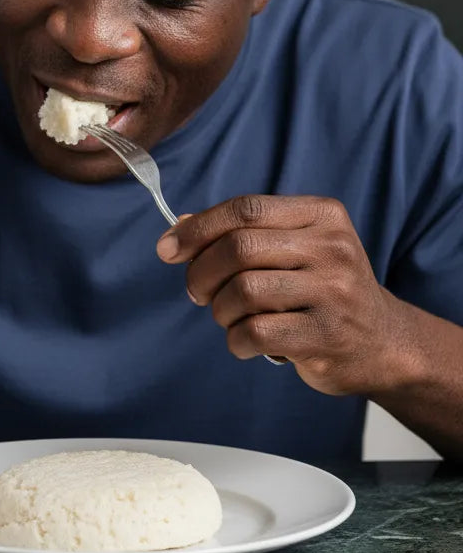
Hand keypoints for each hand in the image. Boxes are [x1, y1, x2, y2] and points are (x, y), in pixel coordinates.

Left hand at [155, 195, 416, 395]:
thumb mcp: (292, 247)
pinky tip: (244, 342)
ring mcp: (334, 292)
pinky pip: (256, 332)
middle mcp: (332, 248)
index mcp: (321, 215)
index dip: (198, 228)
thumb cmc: (321, 289)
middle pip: (239, 248)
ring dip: (220, 310)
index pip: (246, 208)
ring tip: (228, 317)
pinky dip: (236, 340)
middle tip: (197, 292)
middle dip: (201, 273)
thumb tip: (178, 227)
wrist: (383, 344)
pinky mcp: (327, 335)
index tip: (168, 248)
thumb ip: (240, 232)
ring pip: (243, 291)